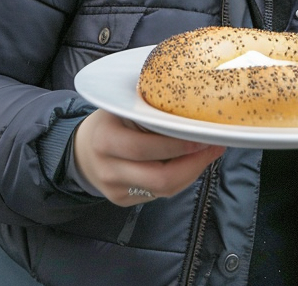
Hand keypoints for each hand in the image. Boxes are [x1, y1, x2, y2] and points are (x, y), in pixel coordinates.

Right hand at [73, 109, 223, 206]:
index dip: (179, 145)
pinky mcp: (123, 200)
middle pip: (160, 177)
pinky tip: (192, 162)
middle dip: (194, 163)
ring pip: (164, 189)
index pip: (146, 148)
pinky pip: (160, 194)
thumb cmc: (111, 121)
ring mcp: (115, 189)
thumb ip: (149, 107)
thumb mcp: (122, 108)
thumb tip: (193, 98)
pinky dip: (181, 178)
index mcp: (106, 139)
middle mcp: (109, 168)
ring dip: (192, 171)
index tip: (203, 133)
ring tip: (209, 152)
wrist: (82, 150)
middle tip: (215, 145)